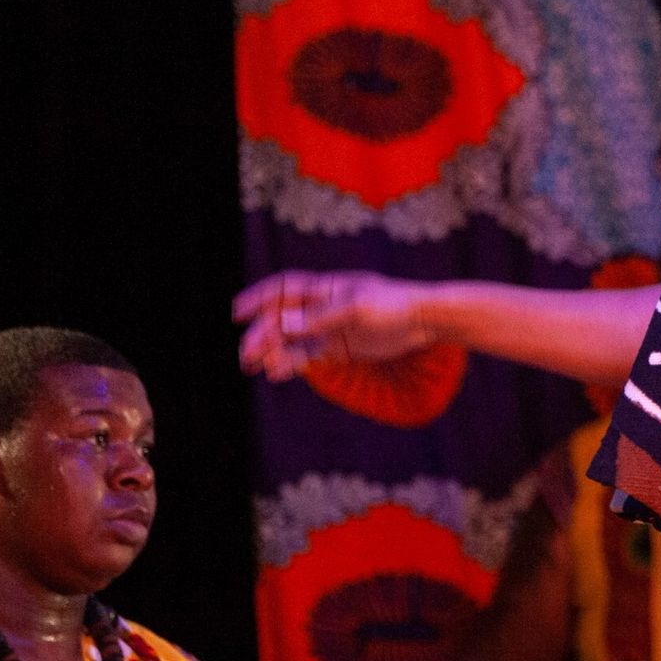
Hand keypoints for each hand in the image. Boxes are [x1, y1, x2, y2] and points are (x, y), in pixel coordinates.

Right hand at [233, 271, 435, 380]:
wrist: (422, 321)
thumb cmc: (391, 304)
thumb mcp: (355, 307)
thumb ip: (320, 316)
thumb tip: (284, 324)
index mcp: (323, 288)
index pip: (283, 289)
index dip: (259, 298)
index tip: (237, 312)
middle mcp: (321, 307)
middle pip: (281, 319)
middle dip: (261, 334)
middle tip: (247, 354)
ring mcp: (328, 329)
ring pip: (291, 340)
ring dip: (272, 351)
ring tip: (256, 366)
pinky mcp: (338, 349)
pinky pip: (307, 356)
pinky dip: (291, 364)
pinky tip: (279, 373)